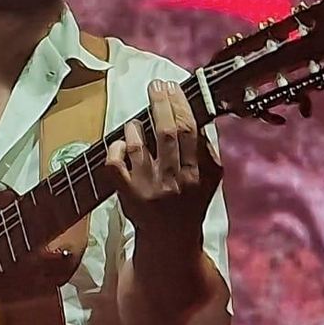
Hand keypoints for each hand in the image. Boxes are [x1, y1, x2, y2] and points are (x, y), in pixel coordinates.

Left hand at [105, 78, 221, 236]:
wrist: (169, 239)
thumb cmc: (189, 203)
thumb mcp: (209, 181)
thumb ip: (207, 152)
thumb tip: (200, 116)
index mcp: (197, 174)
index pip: (189, 131)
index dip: (180, 105)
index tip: (173, 87)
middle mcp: (173, 180)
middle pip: (166, 132)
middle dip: (160, 103)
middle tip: (156, 85)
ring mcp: (147, 187)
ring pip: (138, 145)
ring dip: (136, 127)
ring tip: (137, 122)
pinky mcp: (126, 193)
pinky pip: (114, 164)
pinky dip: (115, 148)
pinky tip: (121, 144)